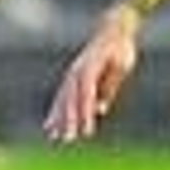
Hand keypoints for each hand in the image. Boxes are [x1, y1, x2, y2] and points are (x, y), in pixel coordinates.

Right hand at [43, 5, 140, 141]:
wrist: (112, 30)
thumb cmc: (120, 49)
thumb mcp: (120, 66)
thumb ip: (109, 86)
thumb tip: (100, 108)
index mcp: (89, 69)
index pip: (86, 96)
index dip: (85, 114)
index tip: (87, 132)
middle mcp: (76, 72)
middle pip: (70, 100)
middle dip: (69, 120)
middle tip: (68, 139)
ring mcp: (72, 74)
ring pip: (62, 100)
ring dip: (58, 119)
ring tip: (54, 137)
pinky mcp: (72, 78)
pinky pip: (61, 98)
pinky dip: (55, 112)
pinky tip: (49, 126)